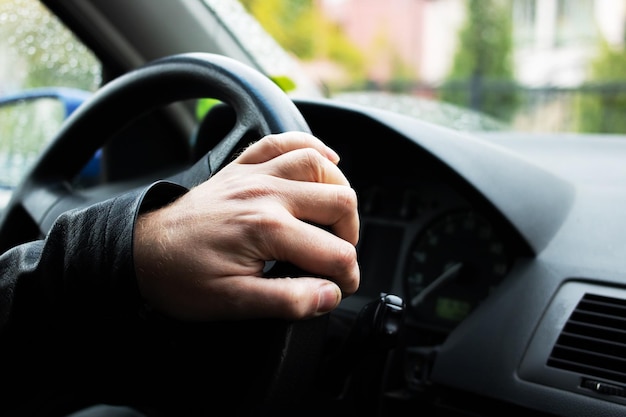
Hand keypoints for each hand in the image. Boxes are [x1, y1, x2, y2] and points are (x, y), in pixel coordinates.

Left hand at [133, 132, 359, 321]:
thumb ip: (287, 300)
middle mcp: (266, 192)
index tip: (340, 288)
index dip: (346, 275)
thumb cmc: (181, 278)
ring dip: (338, 189)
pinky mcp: (243, 166)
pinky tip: (326, 159)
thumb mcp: (233, 303)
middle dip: (350, 235)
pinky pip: (283, 141)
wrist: (142, 252)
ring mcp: (254, 174)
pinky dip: (310, 145)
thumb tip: (329, 296)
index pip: (333, 252)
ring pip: (318, 163)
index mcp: (267, 228)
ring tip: (336, 217)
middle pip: (339, 200)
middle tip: (338, 257)